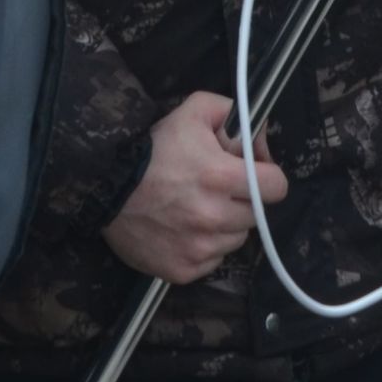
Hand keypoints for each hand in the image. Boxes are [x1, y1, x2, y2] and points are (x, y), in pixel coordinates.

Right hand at [101, 91, 286, 283]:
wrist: (104, 185)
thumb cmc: (153, 148)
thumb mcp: (195, 111)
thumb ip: (235, 113)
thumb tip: (257, 138)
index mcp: (221, 177)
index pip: (277, 187)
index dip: (268, 177)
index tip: (255, 174)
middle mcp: (213, 217)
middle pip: (256, 215)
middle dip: (243, 199)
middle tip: (219, 188)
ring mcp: (198, 249)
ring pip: (235, 240)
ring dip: (225, 225)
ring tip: (199, 208)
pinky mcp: (182, 271)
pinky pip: (212, 262)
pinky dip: (205, 247)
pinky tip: (185, 229)